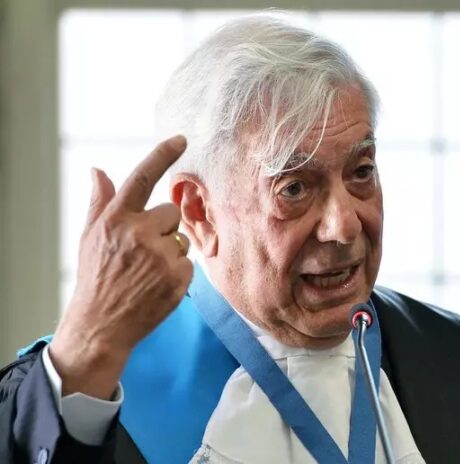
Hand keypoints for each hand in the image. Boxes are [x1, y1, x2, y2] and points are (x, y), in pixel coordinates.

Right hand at [49, 135, 192, 398]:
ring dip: (171, 252)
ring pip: (182, 239)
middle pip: (172, 212)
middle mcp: (138, 232)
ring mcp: (160, 254)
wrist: (101, 324)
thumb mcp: (90, 237)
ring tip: (147, 272)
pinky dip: (178, 272)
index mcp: (115, 219)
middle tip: (143, 251)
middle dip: (163, 228)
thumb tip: (98, 170)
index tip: (182, 139)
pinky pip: (189, 262)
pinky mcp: (177, 275)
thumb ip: (100, 202)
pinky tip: (157, 284)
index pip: (142, 177)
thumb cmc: (96, 277)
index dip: (162, 155)